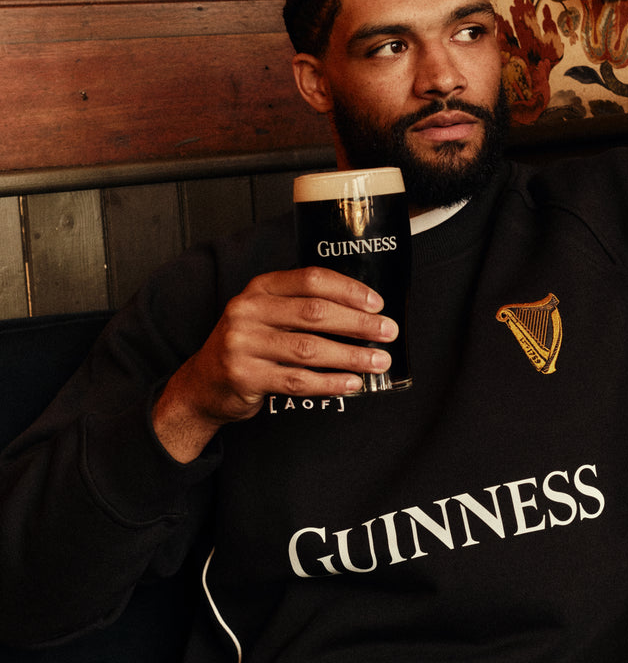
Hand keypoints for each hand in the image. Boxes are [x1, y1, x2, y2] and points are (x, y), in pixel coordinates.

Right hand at [152, 267, 397, 460]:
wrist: (203, 383)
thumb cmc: (250, 345)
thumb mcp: (267, 314)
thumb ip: (302, 306)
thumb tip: (364, 313)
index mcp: (260, 288)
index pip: (311, 280)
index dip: (349, 290)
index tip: (377, 304)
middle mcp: (248, 310)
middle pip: (315, 313)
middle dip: (358, 324)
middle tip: (388, 332)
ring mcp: (243, 344)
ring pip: (310, 349)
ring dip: (351, 357)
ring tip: (379, 361)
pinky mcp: (244, 376)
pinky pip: (297, 380)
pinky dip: (330, 383)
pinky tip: (352, 383)